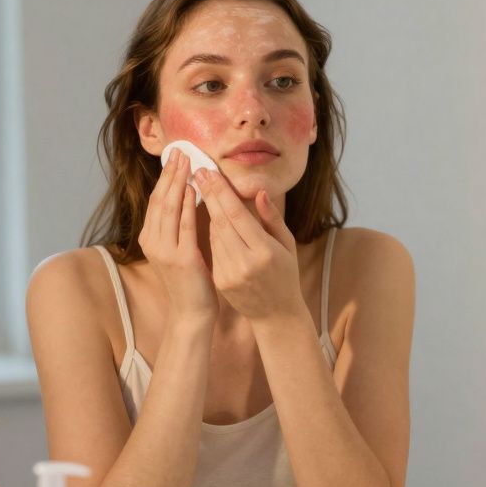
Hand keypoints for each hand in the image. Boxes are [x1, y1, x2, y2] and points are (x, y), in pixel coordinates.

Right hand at [137, 149, 217, 324]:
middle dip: (170, 173)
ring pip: (168, 208)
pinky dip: (187, 205)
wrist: (191, 312)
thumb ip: (179, 225)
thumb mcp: (179, 249)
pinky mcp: (180, 259)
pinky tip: (193, 189)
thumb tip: (187, 195)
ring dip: (177, 182)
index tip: (174, 156)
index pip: (156, 200)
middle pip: (159, 199)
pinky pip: (184, 226)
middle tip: (180, 150)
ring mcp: (164, 251)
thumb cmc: (190, 280)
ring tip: (186, 162)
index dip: (164, 177)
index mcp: (150, 238)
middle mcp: (152, 242)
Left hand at [194, 169, 305, 321]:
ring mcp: (230, 273)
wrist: (276, 313)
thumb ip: (272, 218)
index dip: (221, 192)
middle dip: (208, 195)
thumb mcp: (287, 245)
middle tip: (198, 173)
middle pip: (221, 221)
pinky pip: (213, 249)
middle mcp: (245, 262)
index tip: (210, 173)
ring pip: (213, 234)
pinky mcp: (221, 281)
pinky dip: (212, 232)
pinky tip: (212, 219)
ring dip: (208, 212)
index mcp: (265, 251)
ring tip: (202, 190)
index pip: (237, 215)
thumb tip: (259, 192)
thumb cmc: (286, 274)